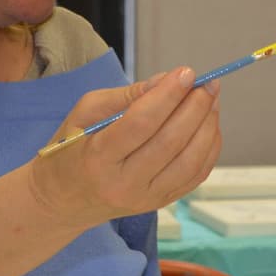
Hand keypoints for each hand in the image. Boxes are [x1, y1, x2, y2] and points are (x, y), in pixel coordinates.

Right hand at [31, 67, 221, 229]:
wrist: (64, 200)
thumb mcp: (85, 113)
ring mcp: (145, 198)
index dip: (168, 95)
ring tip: (211, 99)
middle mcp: (123, 183)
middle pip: (170, 142)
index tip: (186, 72)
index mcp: (97, 158)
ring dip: (207, 125)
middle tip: (207, 82)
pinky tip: (208, 123)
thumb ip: (126, 96)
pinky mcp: (161, 203)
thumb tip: (166, 81)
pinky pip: (196, 175)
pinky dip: (209, 146)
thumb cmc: (73, 148)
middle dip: (195, 106)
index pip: (140, 123)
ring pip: (190, 161)